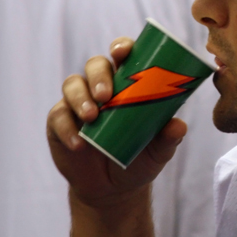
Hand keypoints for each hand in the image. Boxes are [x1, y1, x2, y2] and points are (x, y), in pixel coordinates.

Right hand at [47, 37, 186, 207]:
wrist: (114, 189)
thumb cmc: (140, 159)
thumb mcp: (159, 150)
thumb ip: (169, 138)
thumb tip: (179, 125)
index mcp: (127, 85)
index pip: (122, 56)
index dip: (121, 47)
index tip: (123, 51)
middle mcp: (100, 88)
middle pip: (95, 65)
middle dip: (99, 75)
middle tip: (106, 96)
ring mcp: (78, 104)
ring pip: (72, 85)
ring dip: (80, 98)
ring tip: (92, 117)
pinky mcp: (59, 124)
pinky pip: (58, 117)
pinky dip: (67, 128)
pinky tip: (78, 143)